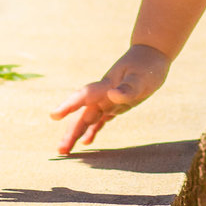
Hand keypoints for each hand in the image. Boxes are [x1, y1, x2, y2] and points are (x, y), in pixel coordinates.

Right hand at [50, 45, 170, 154]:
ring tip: (65, 151)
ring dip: (77, 134)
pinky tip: (86, 143)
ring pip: (88, 120)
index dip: (68, 106)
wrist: (151, 54)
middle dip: (71, 132)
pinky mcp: (115, 105)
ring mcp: (107, 100)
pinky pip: (100, 120)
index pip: (84, 96)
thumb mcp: (141, 77)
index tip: (54, 116)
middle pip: (83, 115)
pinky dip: (93, 131)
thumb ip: (128, 88)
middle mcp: (103, 95)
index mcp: (106, 86)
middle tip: (60, 150)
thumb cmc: (147, 65)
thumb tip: (112, 95)